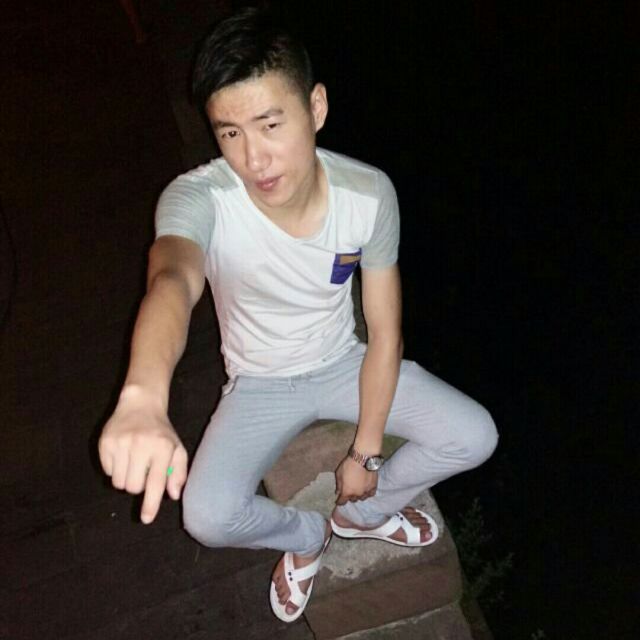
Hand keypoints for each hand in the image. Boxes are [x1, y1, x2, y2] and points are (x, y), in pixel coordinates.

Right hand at [98, 387, 187, 523]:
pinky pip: (107, 472)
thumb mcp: (176, 448)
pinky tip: (122, 455)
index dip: (150, 503)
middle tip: (143, 471)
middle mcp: (141, 445)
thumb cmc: (161, 431)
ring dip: (125, 479)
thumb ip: (178, 472)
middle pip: (133, 487)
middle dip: (138, 486)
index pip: (155, 481)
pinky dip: (114, 469)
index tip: (146, 519)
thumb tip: (173, 495)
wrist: (140, 405)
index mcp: (162, 448)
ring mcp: (121, 443)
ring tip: (133, 463)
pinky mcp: (105, 442)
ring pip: (118, 483)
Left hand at [335, 456, 377, 505]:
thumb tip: (337, 493)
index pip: (342, 502)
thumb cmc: (349, 465)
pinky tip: (366, 489)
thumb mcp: (338, 473)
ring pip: (361, 498)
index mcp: (347, 492)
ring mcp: (366, 492)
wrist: (363, 459)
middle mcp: (356, 495)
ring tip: (358, 490)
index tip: (338, 500)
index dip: (339, 501)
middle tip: (349, 491)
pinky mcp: (373, 487)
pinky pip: (370, 494)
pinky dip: (367, 493)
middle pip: (352, 500)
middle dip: (349, 496)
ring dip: (358, 495)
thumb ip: (338, 485)